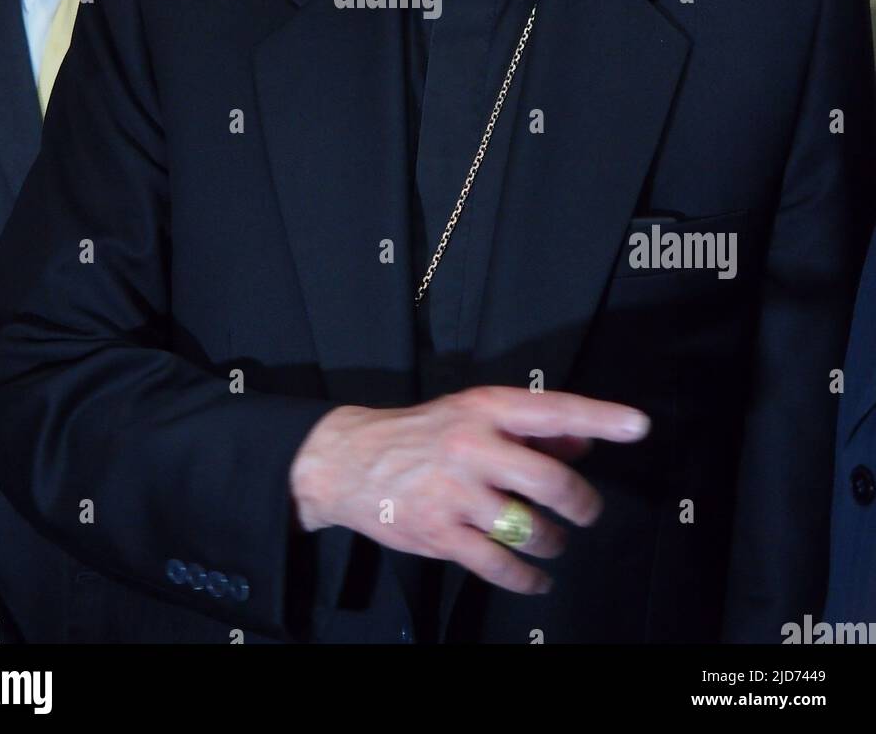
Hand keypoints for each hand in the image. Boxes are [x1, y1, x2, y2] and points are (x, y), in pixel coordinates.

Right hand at [289, 385, 649, 594]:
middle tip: (585, 512)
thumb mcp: (473, 415)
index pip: (553, 410)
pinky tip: (537, 579)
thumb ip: (531, 429)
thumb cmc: (423, 434)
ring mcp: (455, 493)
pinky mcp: (440, 533)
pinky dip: (527, 578)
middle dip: (580, 503)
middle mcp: (472, 447)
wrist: (349, 460)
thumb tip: (584, 444)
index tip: (638, 425)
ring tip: (553, 541)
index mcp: (485, 409)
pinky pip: (498, 564)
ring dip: (552, 541)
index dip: (600, 417)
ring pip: (528, 527)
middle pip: (548, 481)